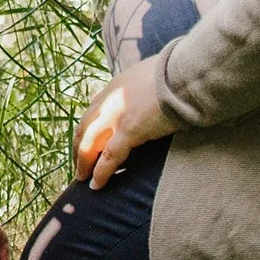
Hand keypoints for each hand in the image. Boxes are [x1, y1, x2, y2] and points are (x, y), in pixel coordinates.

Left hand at [73, 53, 179, 189]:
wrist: (182, 75)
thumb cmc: (174, 75)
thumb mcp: (147, 75)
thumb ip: (139, 87)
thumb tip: (146, 94)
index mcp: (114, 88)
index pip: (92, 111)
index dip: (86, 129)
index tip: (84, 142)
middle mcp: (109, 101)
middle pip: (85, 129)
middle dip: (78, 148)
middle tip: (77, 165)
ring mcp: (116, 116)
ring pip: (90, 144)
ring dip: (83, 163)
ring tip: (82, 179)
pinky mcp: (129, 131)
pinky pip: (109, 157)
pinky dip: (100, 172)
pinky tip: (96, 184)